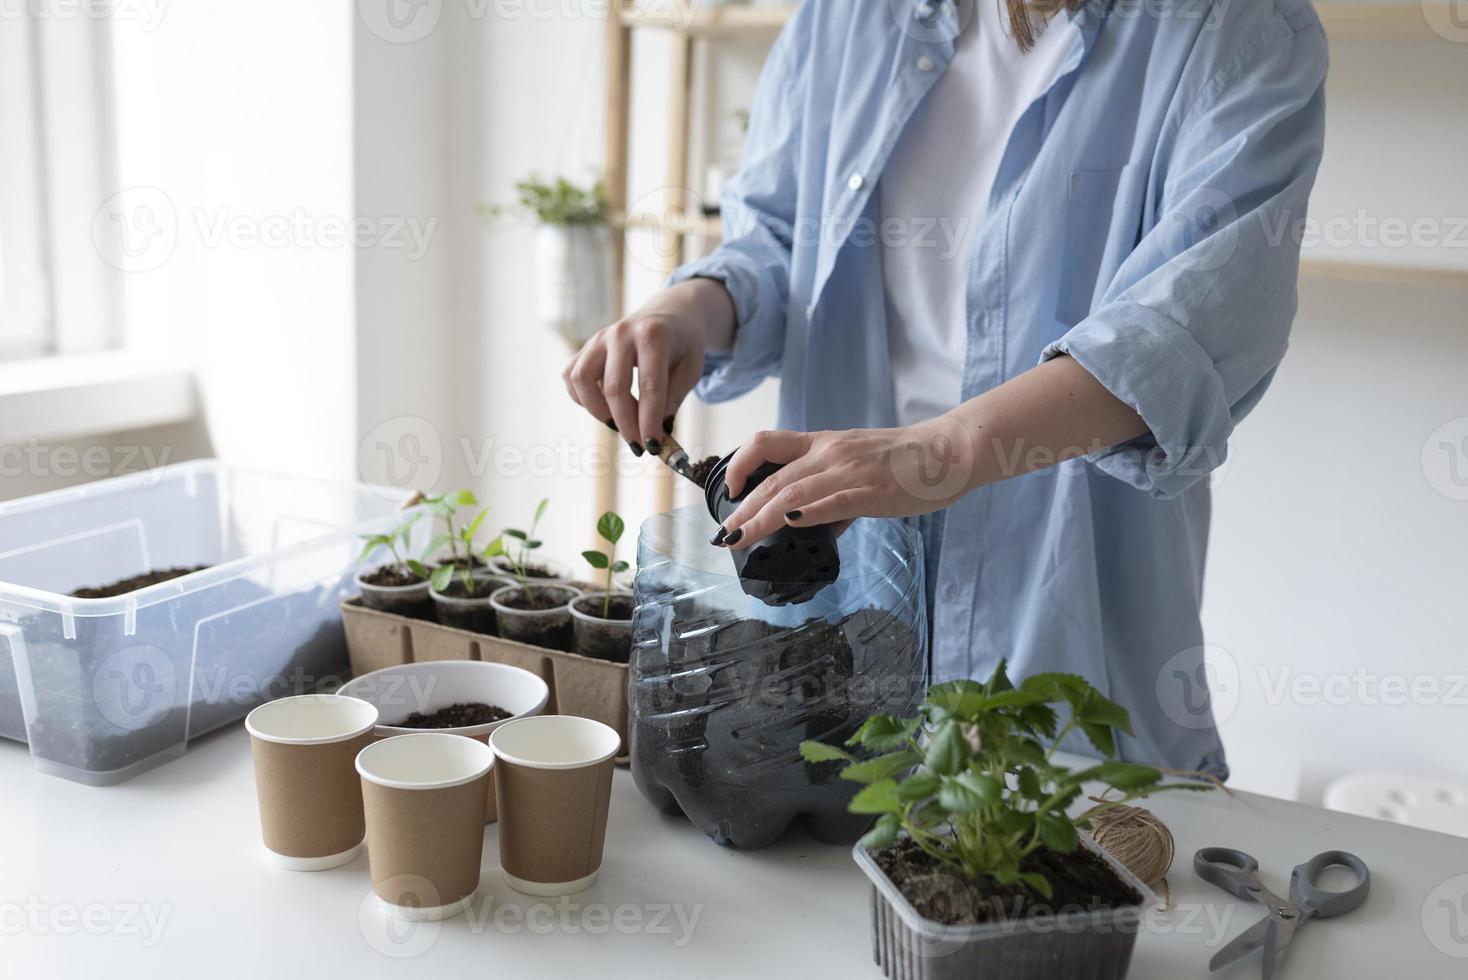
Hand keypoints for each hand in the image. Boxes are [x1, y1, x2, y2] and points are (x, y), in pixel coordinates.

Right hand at [562, 279, 733, 452]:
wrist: (669, 315)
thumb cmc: (682, 346)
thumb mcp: (691, 370)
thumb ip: (674, 399)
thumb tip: (656, 431)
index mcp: (654, 336)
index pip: (649, 386)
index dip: (649, 421)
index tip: (653, 446)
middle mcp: (622, 333)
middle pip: (614, 388)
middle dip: (626, 424)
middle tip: (638, 445)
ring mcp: (599, 338)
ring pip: (582, 380)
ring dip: (598, 411)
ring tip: (618, 424)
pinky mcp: (586, 346)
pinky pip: (571, 376)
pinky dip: (582, 399)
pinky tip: (603, 407)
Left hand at [714, 419, 974, 549]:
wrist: (948, 452)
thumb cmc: (907, 460)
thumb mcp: (859, 465)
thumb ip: (833, 492)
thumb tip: (815, 523)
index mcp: (824, 444)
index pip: (768, 442)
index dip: (742, 462)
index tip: (732, 488)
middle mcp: (830, 453)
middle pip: (773, 478)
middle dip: (743, 508)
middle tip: (725, 533)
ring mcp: (849, 471)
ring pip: (793, 492)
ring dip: (761, 517)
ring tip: (740, 538)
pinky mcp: (871, 491)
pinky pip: (834, 501)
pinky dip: (809, 512)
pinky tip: (790, 523)